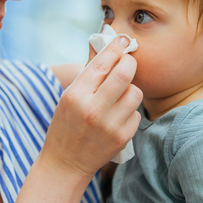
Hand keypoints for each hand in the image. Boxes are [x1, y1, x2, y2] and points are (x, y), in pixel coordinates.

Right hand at [39, 37, 141, 179]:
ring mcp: (110, 125)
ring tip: (118, 95)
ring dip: (130, 89)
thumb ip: (88, 72)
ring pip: (135, 92)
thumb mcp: (69, 96)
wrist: (66, 163)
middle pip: (124, 74)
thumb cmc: (66, 124)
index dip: (115, 47)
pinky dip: (130, 110)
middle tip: (128, 61)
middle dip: (130, 62)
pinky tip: (117, 116)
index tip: (123, 39)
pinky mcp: (122, 137)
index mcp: (76, 95)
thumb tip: (105, 43)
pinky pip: (136, 112)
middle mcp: (93, 109)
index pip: (102, 63)